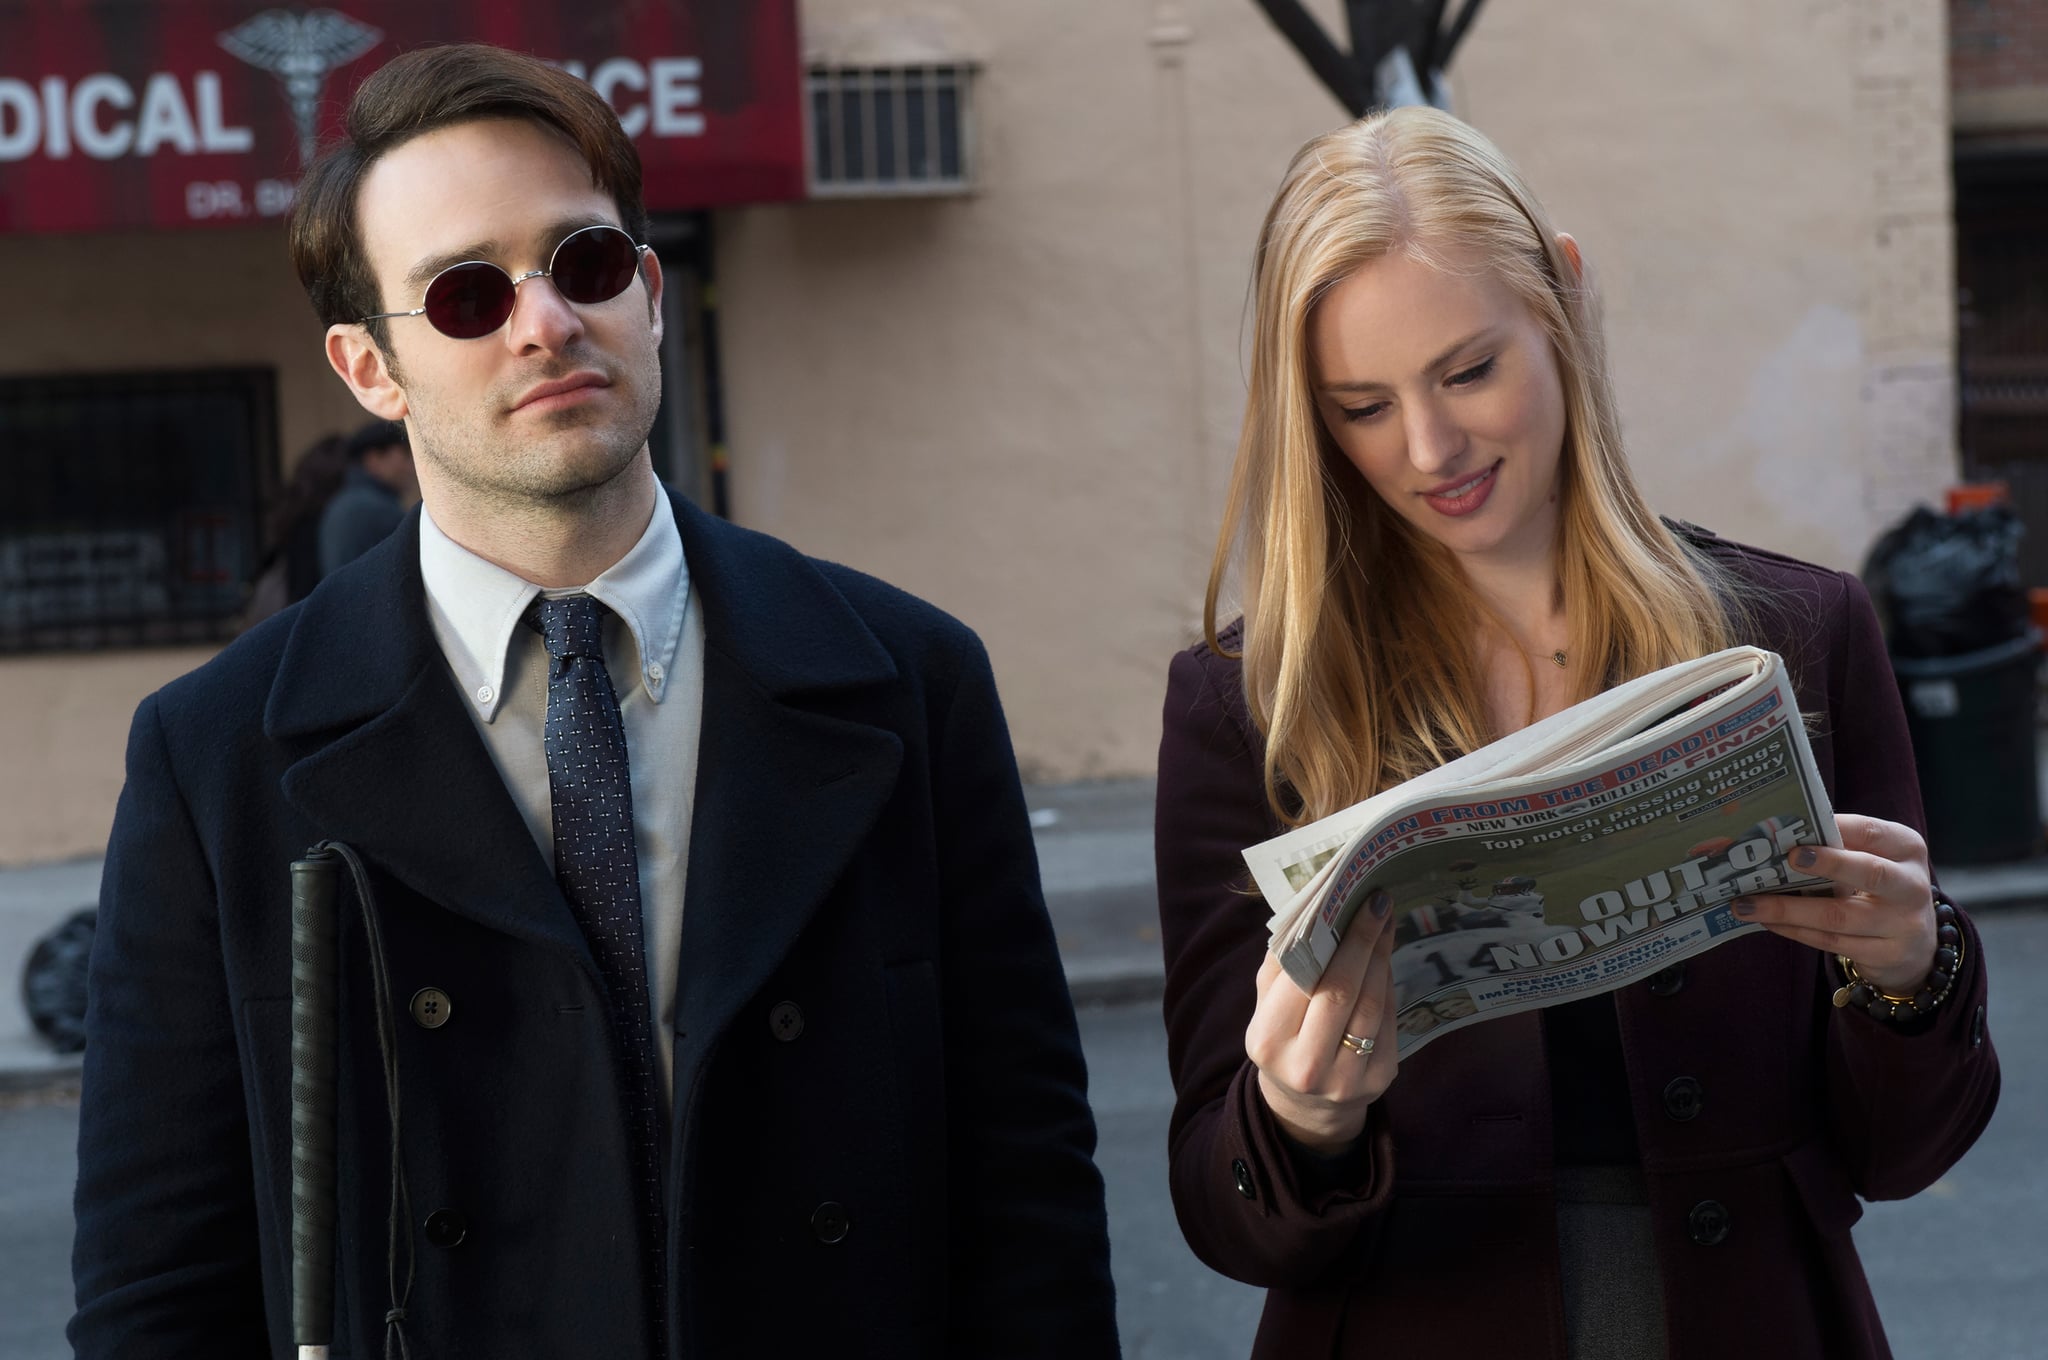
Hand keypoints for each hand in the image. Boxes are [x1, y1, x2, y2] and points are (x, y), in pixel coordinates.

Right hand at [1246, 891, 1399, 1153]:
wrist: (1306, 1103)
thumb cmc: (1284, 1039)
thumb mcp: (1267, 1007)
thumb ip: (1281, 965)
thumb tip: (1310, 911)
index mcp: (1267, 1040)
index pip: (1302, 981)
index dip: (1329, 938)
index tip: (1348, 900)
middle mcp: (1306, 1066)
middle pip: (1341, 991)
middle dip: (1362, 940)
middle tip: (1376, 902)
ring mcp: (1347, 1078)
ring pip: (1371, 1004)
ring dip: (1381, 957)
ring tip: (1384, 923)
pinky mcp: (1380, 1079)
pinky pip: (1388, 1021)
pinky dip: (1388, 984)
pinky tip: (1385, 959)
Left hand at [1731, 814, 1937, 995]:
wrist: (1917, 947)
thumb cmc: (1882, 890)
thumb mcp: (1874, 860)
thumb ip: (1841, 847)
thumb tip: (1779, 838)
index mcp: (1907, 849)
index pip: (1871, 832)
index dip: (1836, 830)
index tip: (1799, 831)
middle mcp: (1912, 886)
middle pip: (1870, 873)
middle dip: (1828, 864)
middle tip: (1787, 858)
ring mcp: (1903, 924)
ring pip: (1838, 916)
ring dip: (1787, 909)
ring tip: (1747, 903)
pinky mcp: (1886, 955)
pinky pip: (1831, 942)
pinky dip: (1795, 930)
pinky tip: (1768, 921)